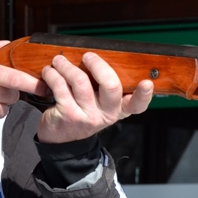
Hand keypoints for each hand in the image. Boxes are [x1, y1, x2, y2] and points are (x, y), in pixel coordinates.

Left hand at [36, 52, 153, 143]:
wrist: (61, 140)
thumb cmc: (82, 112)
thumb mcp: (99, 104)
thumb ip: (104, 86)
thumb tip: (97, 57)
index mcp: (119, 109)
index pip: (137, 105)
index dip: (144, 94)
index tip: (147, 83)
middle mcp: (107, 114)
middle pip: (111, 85)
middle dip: (98, 65)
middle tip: (88, 56)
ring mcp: (88, 116)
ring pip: (81, 81)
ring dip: (67, 66)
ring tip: (59, 61)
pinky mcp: (68, 115)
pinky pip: (60, 86)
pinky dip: (53, 75)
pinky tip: (49, 72)